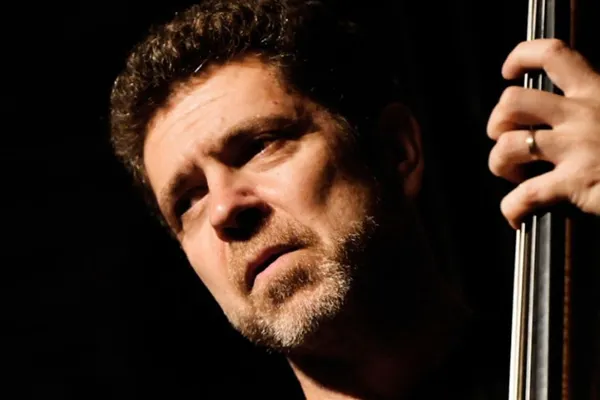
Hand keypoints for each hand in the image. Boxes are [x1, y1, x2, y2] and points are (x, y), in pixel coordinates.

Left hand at [487, 38, 599, 228]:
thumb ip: (591, 111)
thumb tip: (557, 122)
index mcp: (597, 92)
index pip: (553, 54)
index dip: (521, 56)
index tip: (508, 72)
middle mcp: (582, 115)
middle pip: (512, 102)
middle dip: (497, 123)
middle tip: (509, 140)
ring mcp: (577, 148)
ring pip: (508, 145)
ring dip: (499, 163)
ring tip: (515, 175)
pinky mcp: (576, 183)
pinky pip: (524, 196)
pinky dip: (512, 209)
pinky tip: (517, 216)